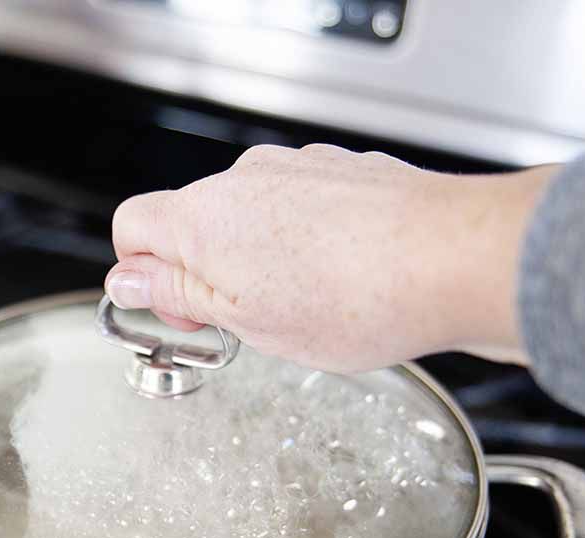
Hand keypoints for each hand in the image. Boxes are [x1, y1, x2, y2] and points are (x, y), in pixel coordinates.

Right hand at [105, 143, 556, 372]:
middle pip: (192, 222)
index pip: (131, 228)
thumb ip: (177, 293)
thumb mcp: (245, 320)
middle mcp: (245, 178)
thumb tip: (127, 280)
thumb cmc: (360, 297)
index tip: (182, 314)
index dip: (143, 278)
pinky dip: (306, 241)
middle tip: (248, 322)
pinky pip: (300, 206)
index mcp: (204, 217)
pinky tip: (342, 279)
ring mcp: (298, 167)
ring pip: (250, 216)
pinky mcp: (342, 171)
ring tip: (308, 305)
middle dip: (208, 273)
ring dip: (260, 259)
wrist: (457, 260)